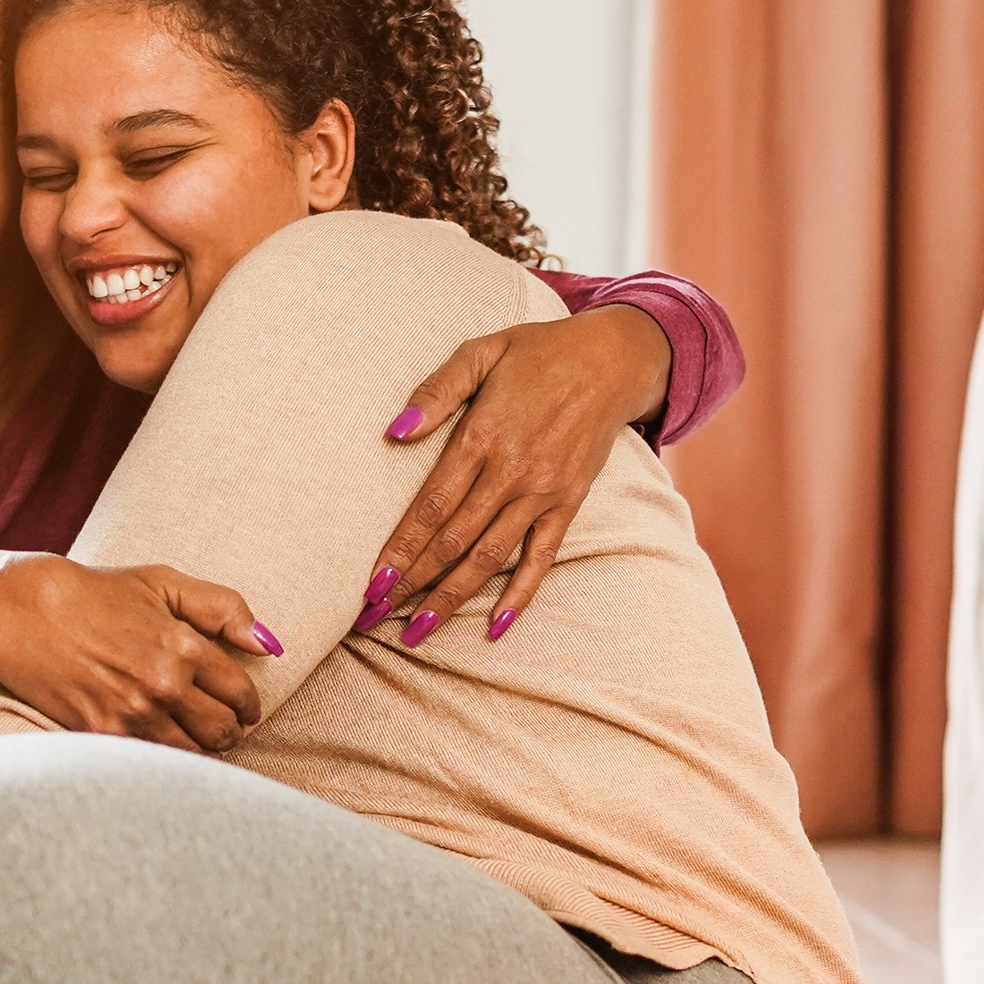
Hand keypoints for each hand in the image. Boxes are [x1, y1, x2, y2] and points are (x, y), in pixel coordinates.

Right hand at [0, 551, 280, 751]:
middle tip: (225, 729)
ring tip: (198, 742)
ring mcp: (132, 714)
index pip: (239, 692)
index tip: (245, 709)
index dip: (248, 705)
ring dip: (202, 751)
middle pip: (222, 731)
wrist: (21, 614)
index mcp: (184, 645)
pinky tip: (163, 750)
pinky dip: (165, 760)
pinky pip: (152, 762)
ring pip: (191, 754)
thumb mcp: (162, 582)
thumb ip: (222, 608)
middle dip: (230, 732)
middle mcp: (163, 684)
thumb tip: (269, 645)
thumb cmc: (94, 594)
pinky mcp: (102, 734)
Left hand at [368, 303, 671, 643]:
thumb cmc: (538, 352)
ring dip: (452, 598)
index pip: (431, 506)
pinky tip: (495, 626)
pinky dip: (520, 594)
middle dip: (411, 584)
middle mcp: (511, 472)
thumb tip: (394, 432)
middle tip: (374, 617)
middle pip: (453, 541)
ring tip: (418, 631)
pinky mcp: (568, 503)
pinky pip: (541, 557)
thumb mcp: (482, 352)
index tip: (371, 583)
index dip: (399, 548)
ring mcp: (542, 493)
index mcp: (482, 435)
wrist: (613, 360)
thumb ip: (437, 391)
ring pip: (489, 557)